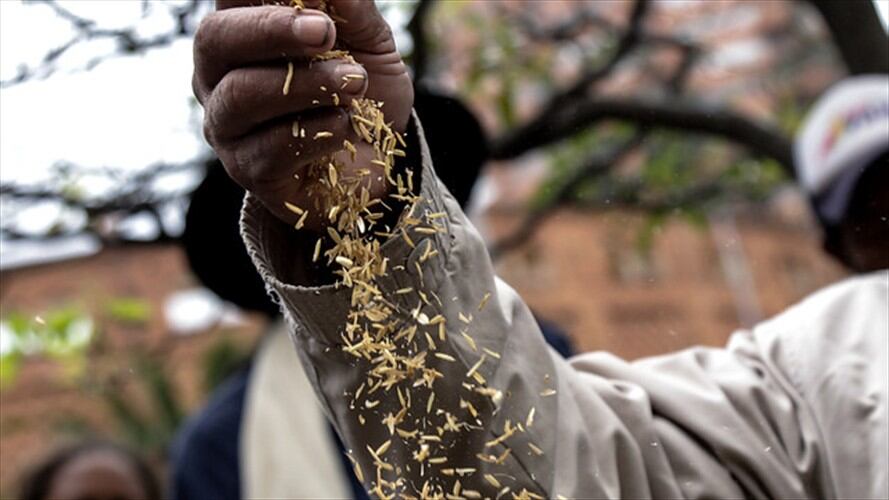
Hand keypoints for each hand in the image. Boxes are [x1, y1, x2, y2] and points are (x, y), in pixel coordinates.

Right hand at [193, 0, 413, 225]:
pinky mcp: (248, 169)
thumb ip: (350, 8)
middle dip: (271, 30)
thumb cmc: (363, 90)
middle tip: (325, 32)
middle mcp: (218, 74)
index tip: (315, 3)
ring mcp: (226, 125)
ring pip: (242, 94)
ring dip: (307, 85)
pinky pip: (271, 147)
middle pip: (215, 38)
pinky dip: (318, 131)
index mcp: (242, 28)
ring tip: (356, 83)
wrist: (381, 162)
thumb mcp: (369, 41)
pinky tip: (345, 126)